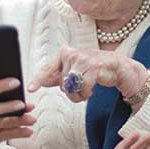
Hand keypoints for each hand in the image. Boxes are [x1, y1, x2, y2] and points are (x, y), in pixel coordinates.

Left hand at [28, 46, 146, 101]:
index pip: (48, 68)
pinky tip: (93, 89)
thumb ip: (59, 76)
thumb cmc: (96, 68)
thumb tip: (42, 81)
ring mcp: (83, 59)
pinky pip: (83, 89)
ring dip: (79, 95)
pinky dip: (87, 94)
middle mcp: (72, 54)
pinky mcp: (94, 67)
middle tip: (81, 87)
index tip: (30, 88)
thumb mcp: (75, 71)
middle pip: (61, 84)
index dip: (38, 79)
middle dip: (71, 91)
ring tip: (87, 88)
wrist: (119, 67)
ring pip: (71, 88)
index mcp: (65, 53)